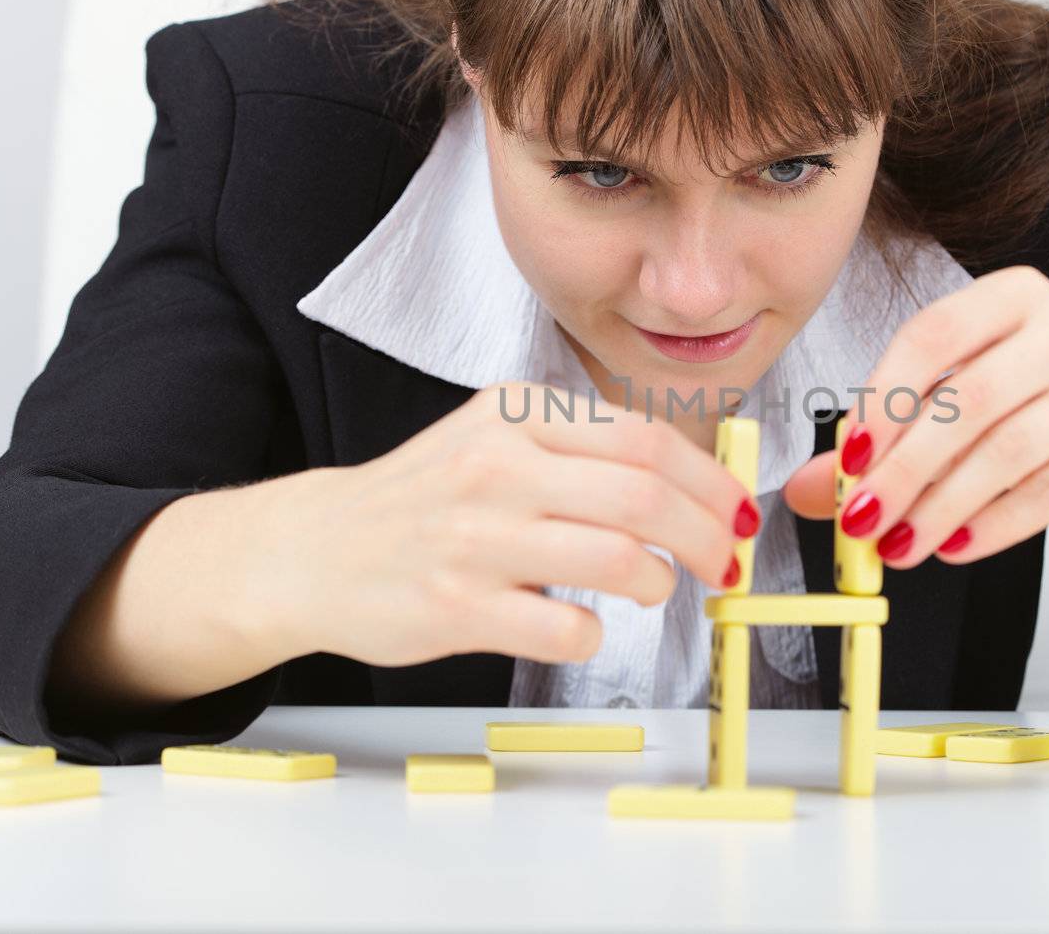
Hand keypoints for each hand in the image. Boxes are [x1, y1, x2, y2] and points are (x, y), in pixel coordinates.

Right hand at [257, 381, 755, 666]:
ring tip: (656, 589)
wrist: (311, 550)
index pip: (645, 439)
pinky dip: (597, 633)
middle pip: (645, 497)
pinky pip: (567, 627)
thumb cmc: (420, 499)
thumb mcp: (495, 438)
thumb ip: (582, 449)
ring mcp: (475, 539)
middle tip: (726, 563)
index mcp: (516, 414)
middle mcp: (497, 467)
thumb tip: (692, 481)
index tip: (737, 512)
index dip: (710, 482)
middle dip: (708, 535)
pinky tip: (585, 625)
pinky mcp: (456, 607)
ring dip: (661, 583)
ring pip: (618, 559)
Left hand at [783, 265, 1048, 565]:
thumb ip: (881, 439)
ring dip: (941, 507)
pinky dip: (991, 526)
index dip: (885, 396)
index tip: (849, 454)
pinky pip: (1046, 492)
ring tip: (901, 544)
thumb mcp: (953, 405)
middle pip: (969, 398)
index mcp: (1013, 295)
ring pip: (1006, 451)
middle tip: (863, 518)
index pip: (935, 333)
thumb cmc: (1028, 410)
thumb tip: (808, 490)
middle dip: (905, 468)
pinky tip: (953, 545)